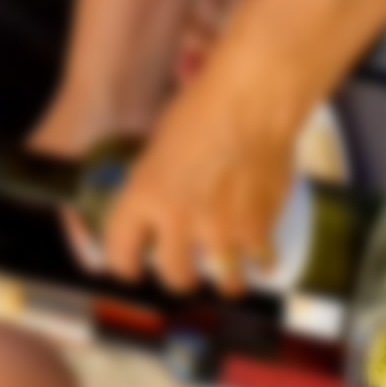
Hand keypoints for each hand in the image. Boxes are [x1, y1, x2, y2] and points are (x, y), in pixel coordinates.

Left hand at [97, 55, 301, 294]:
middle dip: (181, 279)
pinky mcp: (257, 231)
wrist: (249, 102)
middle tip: (187, 274)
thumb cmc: (204, 110)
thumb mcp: (159, 147)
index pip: (120, 252)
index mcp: (145, 195)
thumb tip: (161, 209)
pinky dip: (264, 262)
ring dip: (227, 282)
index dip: (125, 266)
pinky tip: (263, 257)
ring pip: (224, 284)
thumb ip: (156, 186)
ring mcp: (221, 230)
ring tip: (230, 278)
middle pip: (176, 278)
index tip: (131, 271)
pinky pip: (262, 265)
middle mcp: (179, 219)